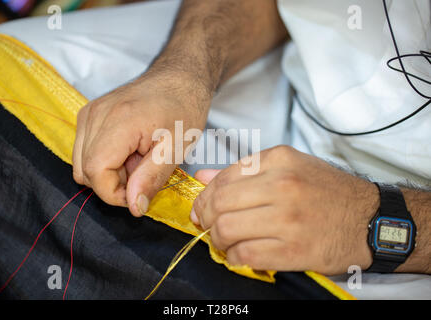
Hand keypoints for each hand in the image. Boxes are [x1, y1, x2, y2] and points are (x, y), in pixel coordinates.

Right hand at [73, 70, 210, 216]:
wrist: (179, 79)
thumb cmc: (184, 110)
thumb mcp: (177, 149)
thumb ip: (152, 179)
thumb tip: (133, 207)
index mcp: (119, 121)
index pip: (95, 172)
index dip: (114, 193)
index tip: (139, 192)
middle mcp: (96, 114)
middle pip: (84, 170)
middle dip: (112, 183)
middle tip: (143, 173)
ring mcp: (89, 112)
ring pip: (81, 163)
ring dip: (108, 172)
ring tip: (137, 161)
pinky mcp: (88, 114)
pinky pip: (84, 150)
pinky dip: (104, 160)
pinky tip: (128, 152)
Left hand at [191, 146, 379, 274]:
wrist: (370, 219)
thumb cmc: (326, 191)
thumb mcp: (289, 167)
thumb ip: (243, 171)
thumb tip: (202, 177)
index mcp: (278, 159)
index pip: (223, 178)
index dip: (205, 197)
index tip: (202, 209)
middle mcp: (283, 185)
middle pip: (220, 204)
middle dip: (206, 219)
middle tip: (209, 226)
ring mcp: (289, 219)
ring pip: (227, 230)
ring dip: (218, 240)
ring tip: (225, 241)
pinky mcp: (294, 250)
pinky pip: (245, 255)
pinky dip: (234, 257)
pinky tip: (239, 254)